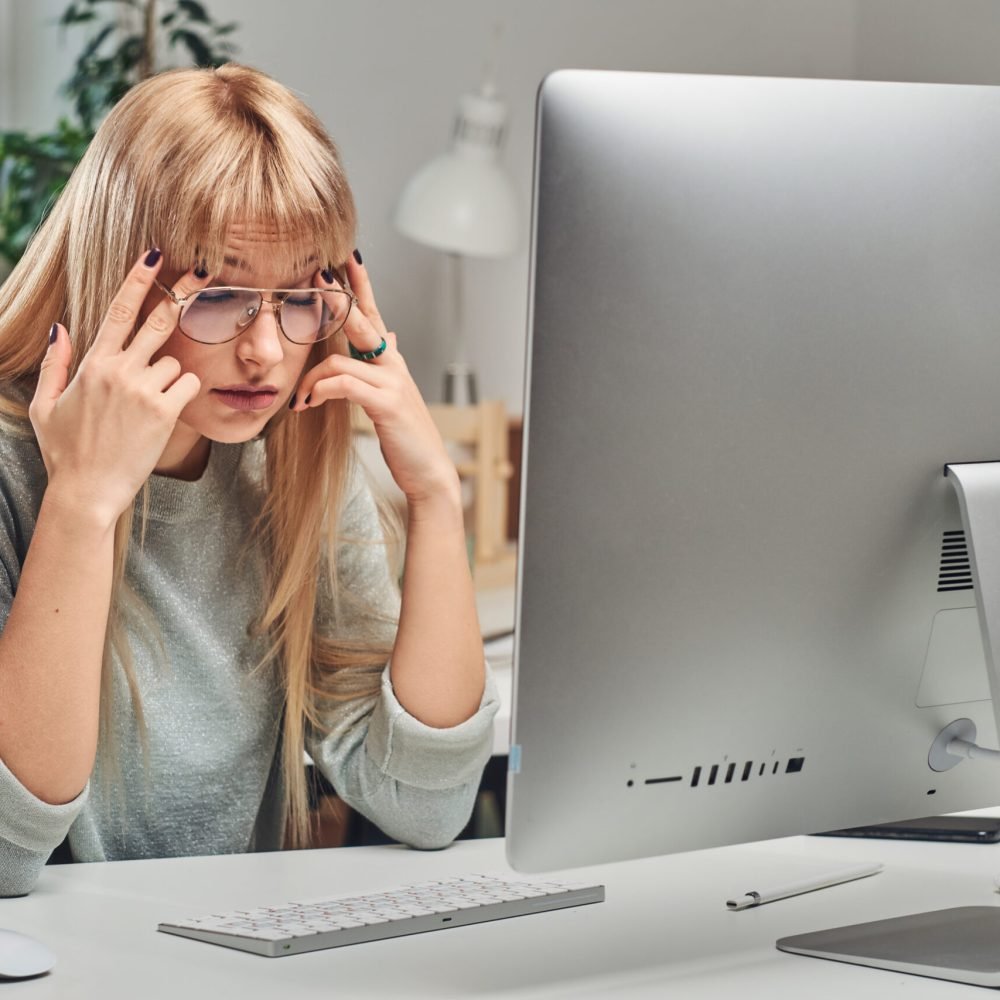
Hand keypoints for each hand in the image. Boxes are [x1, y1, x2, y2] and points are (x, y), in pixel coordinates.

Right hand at [30, 250, 207, 527]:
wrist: (86, 490)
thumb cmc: (65, 450)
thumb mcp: (45, 404)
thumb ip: (54, 362)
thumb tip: (63, 326)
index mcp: (92, 363)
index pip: (119, 309)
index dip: (139, 279)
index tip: (155, 254)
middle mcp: (119, 370)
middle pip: (159, 320)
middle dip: (182, 293)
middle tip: (203, 271)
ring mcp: (143, 389)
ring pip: (175, 362)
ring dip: (169, 376)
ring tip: (146, 407)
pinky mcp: (164, 410)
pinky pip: (187, 385)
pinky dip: (182, 393)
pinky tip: (164, 413)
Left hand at [292, 255, 459, 506]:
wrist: (427, 470)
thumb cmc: (407, 435)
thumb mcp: (394, 393)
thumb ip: (388, 362)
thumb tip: (391, 335)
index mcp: (391, 361)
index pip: (374, 314)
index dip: (361, 286)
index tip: (347, 257)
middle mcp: (393, 365)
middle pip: (362, 321)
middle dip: (338, 297)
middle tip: (316, 274)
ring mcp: (392, 381)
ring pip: (341, 359)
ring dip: (312, 378)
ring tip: (299, 397)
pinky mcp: (386, 402)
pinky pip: (344, 385)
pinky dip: (321, 391)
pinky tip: (308, 404)